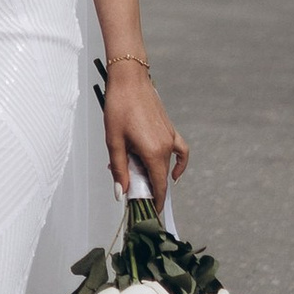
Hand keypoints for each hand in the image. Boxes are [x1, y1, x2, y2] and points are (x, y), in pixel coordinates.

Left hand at [102, 58, 189, 204]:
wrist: (129, 79)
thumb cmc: (119, 107)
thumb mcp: (114, 141)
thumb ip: (119, 169)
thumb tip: (121, 193)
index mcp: (153, 152)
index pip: (158, 187)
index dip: (154, 203)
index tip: (147, 214)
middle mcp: (166, 147)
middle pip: (160, 178)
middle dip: (148, 190)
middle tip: (130, 193)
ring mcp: (170, 138)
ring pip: (165, 166)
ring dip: (154, 176)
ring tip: (138, 178)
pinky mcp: (170, 130)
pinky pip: (180, 152)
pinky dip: (179, 164)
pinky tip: (174, 172)